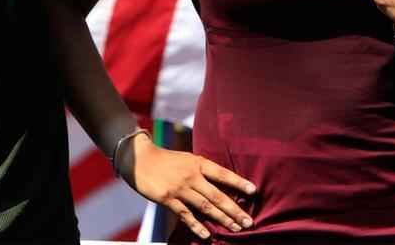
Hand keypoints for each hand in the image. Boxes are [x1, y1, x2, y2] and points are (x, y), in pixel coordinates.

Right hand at [120, 133, 255, 239]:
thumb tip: (223, 185)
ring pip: (205, 207)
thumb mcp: (188, 160)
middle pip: (217, 195)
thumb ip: (203, 171)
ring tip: (235, 229)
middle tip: (249, 222)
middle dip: (235, 210)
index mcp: (198, 163)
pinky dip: (197, 226)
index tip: (254, 191)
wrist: (140, 159)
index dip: (239, 182)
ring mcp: (180, 188)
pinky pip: (185, 215)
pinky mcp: (167, 199)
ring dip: (222, 219)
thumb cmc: (167, 160)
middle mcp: (191, 176)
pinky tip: (208, 235)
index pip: (223, 174)